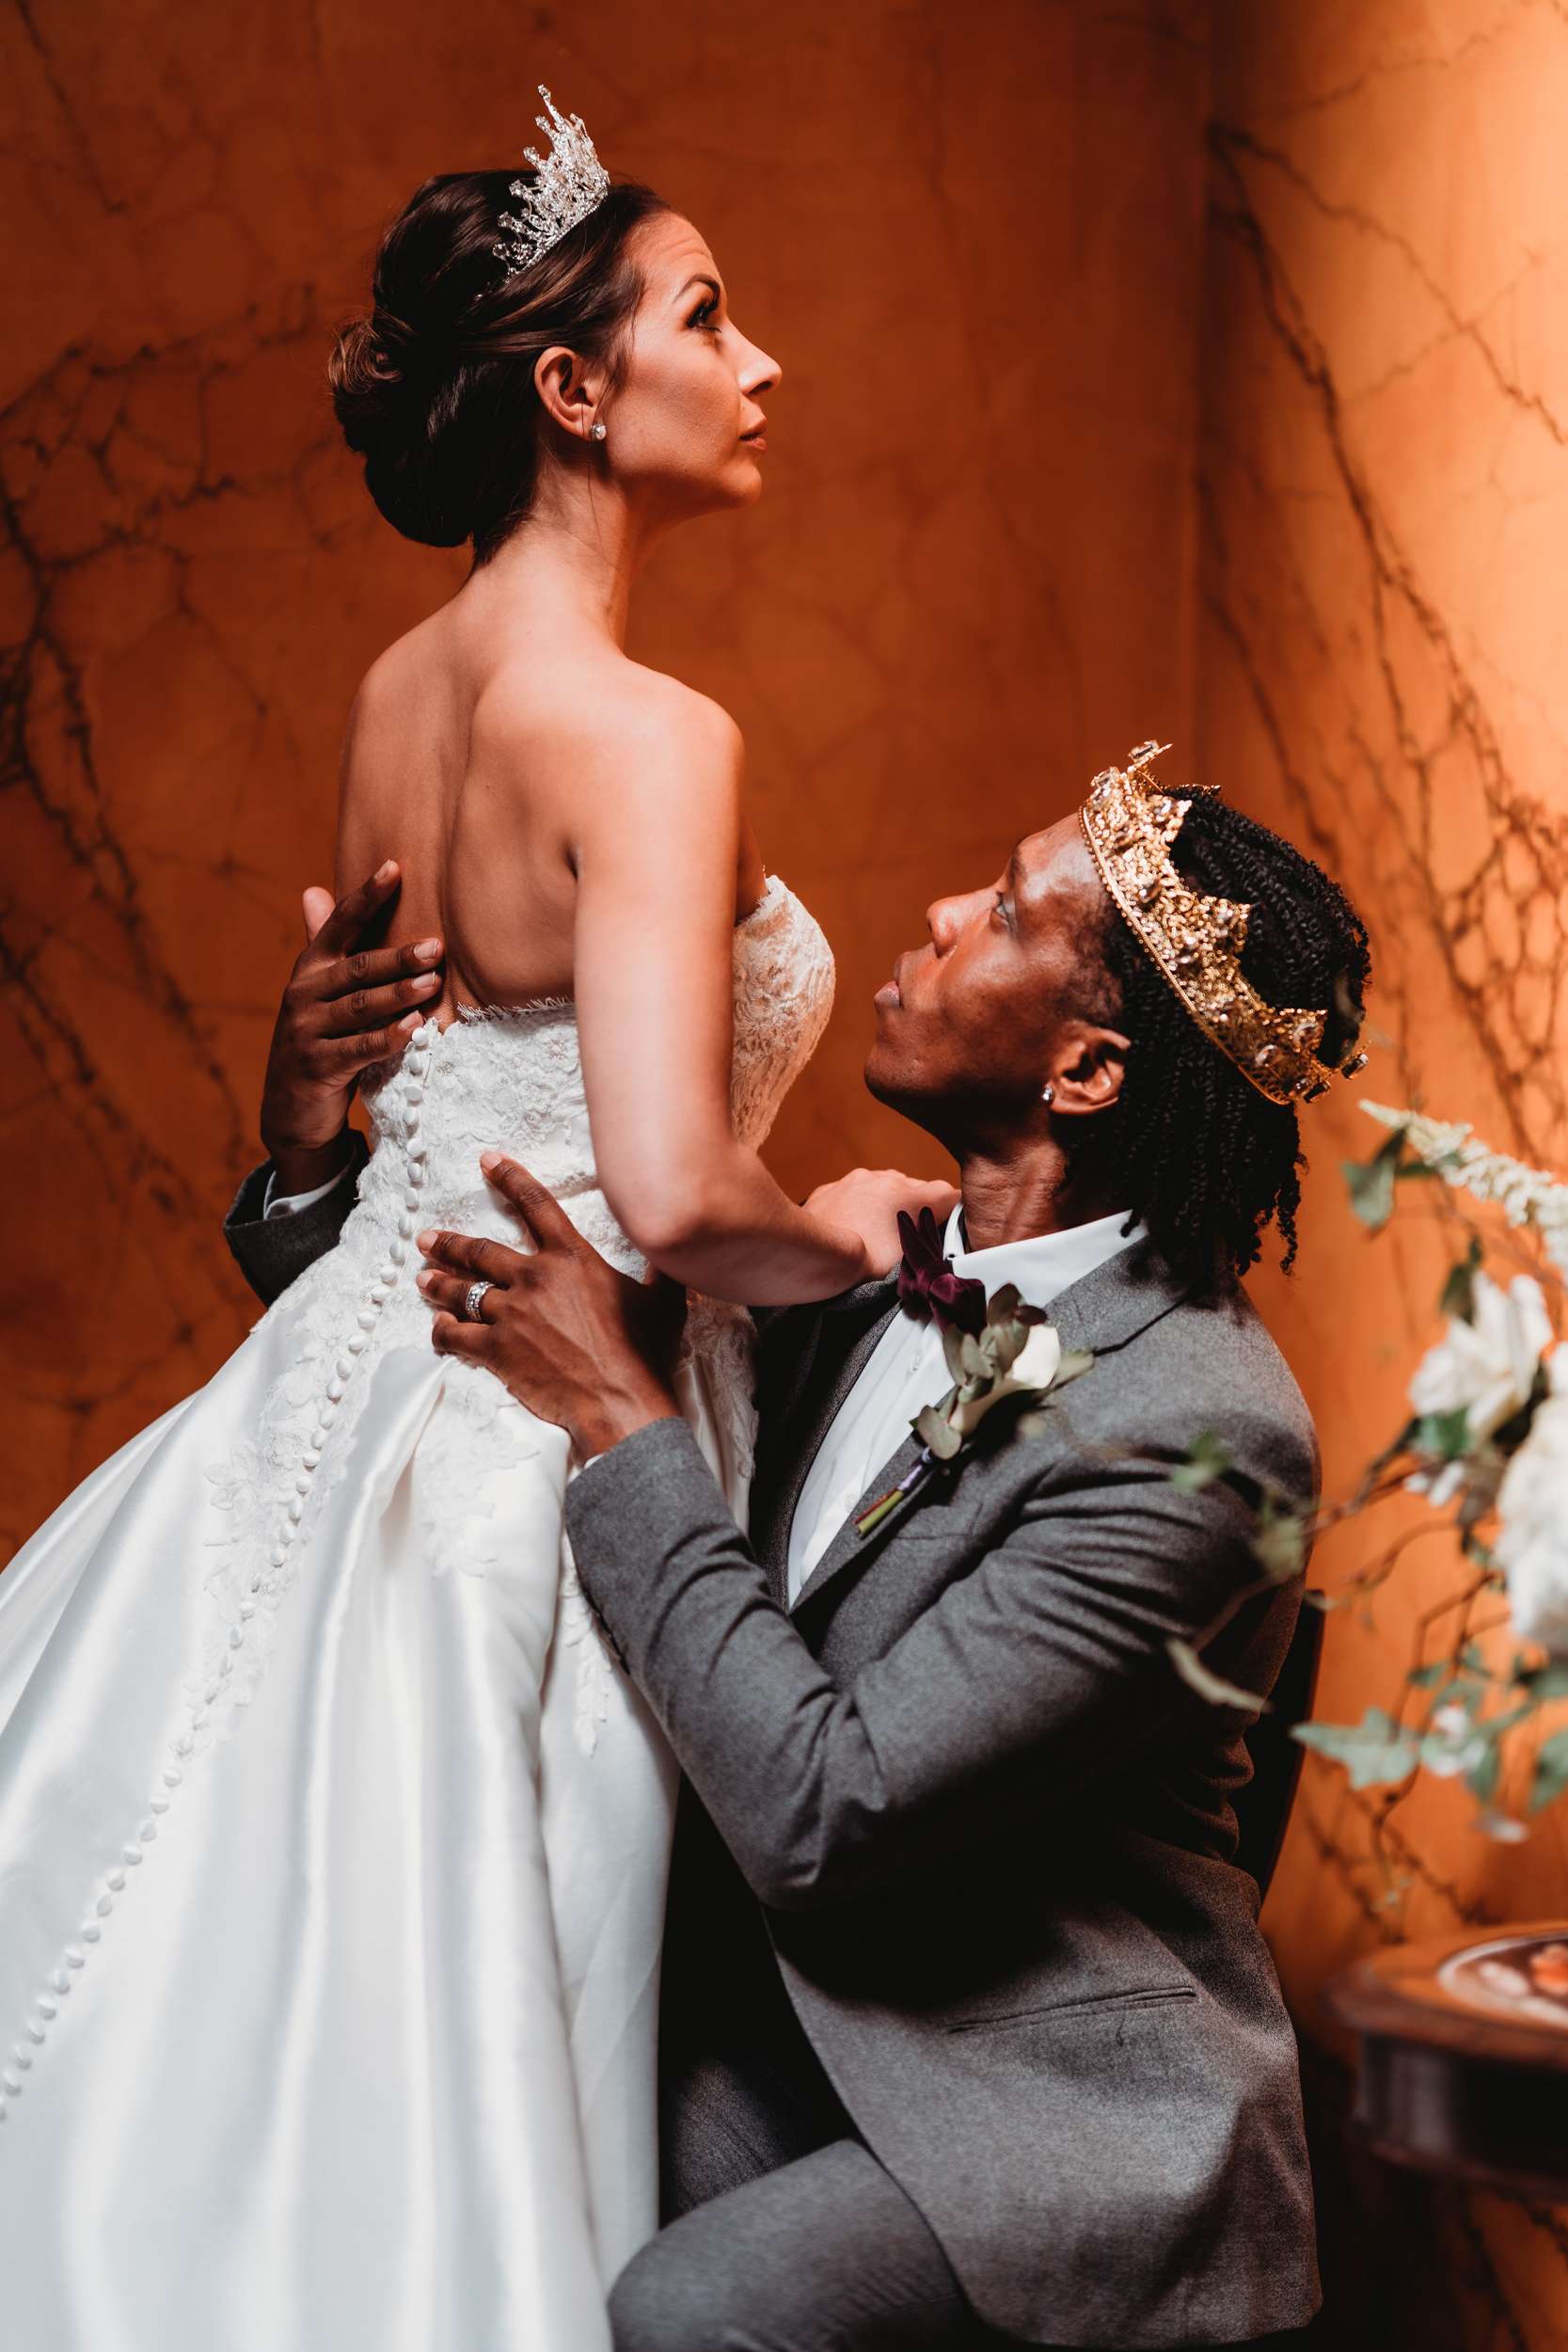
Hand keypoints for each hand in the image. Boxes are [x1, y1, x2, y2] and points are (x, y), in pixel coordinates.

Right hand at [260, 861, 444, 1194]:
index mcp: (309, 969)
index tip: (395, 867)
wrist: (292, 1108)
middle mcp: (303, 994)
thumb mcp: (319, 991)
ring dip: (398, 995)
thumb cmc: (320, 1038)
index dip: (366, 896)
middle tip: (436, 946)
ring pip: (360, 1007)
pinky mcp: (318, 1066)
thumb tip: (313, 889)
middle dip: (397, 956)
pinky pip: (359, 1049)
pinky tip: (415, 1027)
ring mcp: (307, 1031)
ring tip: (433, 982)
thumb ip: (325, 945)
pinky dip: (388, 1038)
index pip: (339, 924)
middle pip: (357, 969)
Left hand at [417, 1153, 688, 1458]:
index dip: (510, 1178)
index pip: (537, 1206)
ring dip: (437, 1283)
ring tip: (422, 1278)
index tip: (487, 1161)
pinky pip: (456, 1335)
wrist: (622, 1402)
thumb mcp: (662, 1301)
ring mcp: (511, 1313)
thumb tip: (674, 1253)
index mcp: (572, 1258)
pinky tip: (436, 1328)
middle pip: (480, 1250)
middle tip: (427, 1238)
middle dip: (449, 1242)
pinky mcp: (496, 1350)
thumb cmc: (645, 1352)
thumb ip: (660, 1271)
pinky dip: (442, 1330)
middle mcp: (535, 1278)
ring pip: (460, 1290)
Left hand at [801, 1168, 960, 1280]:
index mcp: (908, 1195)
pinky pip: (853, 1192)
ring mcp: (855, 1181)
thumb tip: (937, 1243)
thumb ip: (929, 1243)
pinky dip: (857, 1205)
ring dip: (885, 1204)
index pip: (947, 1195)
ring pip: (882, 1186)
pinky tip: (852, 1226)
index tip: (945, 1228)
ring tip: (876, 1232)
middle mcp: (884, 1179)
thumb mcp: (909, 1257)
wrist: (813, 1256)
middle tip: (907, 1236)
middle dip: (914, 1209)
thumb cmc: (861, 1262)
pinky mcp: (832, 1188)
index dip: (949, 1213)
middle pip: (914, 1189)